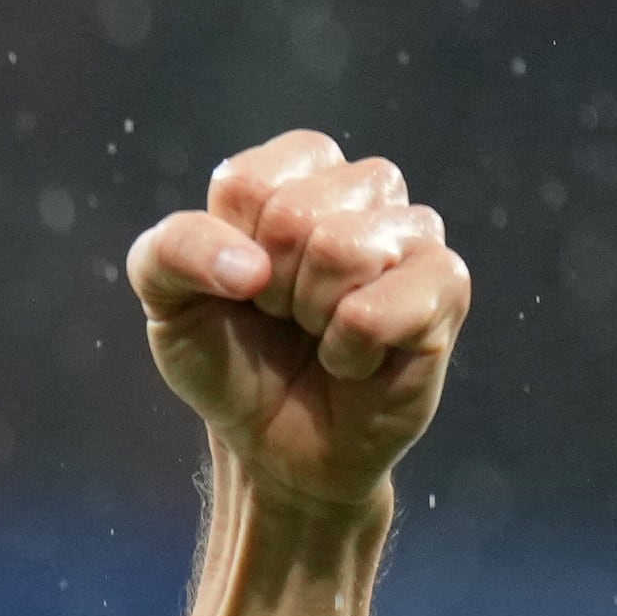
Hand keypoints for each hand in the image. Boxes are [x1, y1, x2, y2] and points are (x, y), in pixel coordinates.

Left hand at [128, 130, 469, 511]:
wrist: (272, 441)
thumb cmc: (230, 357)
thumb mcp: (169, 302)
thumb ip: (170, 252)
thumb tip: (250, 267)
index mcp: (295, 174)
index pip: (246, 181)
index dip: (225, 248)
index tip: (238, 283)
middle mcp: (363, 190)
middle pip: (293, 214)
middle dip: (268, 287)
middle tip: (283, 315)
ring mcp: (415, 233)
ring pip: (340, 248)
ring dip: (309, 313)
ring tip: (319, 330)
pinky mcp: (447, 287)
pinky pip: (375, 310)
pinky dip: (346, 351)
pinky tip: (353, 358)